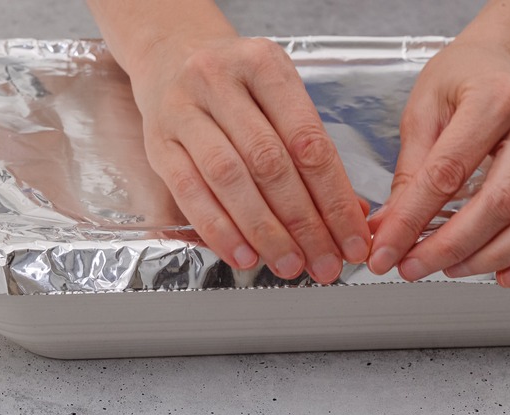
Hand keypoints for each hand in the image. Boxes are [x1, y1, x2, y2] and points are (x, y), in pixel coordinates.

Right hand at [130, 37, 371, 283]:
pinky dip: (219, 229)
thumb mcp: (279, 95)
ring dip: (264, 231)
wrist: (170, 55)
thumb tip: (350, 214)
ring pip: (230, 179)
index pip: (309, 142)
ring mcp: (183, 110)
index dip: (335, 199)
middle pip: (270, 163)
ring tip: (290, 264)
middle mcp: (220, 81)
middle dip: (304, 223)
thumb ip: (311, 150)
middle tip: (325, 263)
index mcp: (265, 65)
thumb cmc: (236, 82)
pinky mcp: (157, 142)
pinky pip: (189, 192)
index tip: (352, 239)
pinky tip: (244, 255)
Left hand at [368, 41, 509, 286]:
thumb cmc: (464, 78)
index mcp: (495, 97)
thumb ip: (409, 170)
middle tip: (415, 267)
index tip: (386, 251)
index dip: (413, 219)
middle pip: (503, 200)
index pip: (449, 171)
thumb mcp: (424, 107)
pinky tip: (502, 274)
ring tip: (450, 270)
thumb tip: (387, 228)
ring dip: (493, 256)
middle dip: (453, 245)